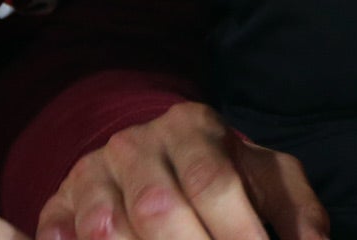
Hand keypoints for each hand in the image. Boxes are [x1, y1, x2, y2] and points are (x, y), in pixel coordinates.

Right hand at [35, 102, 328, 239]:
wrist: (152, 148)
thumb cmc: (222, 169)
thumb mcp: (265, 176)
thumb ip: (297, 210)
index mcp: (194, 127)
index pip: (213, 181)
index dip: (235, 230)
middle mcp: (139, 143)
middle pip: (158, 209)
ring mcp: (94, 171)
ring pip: (109, 227)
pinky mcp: (60, 201)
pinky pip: (61, 232)